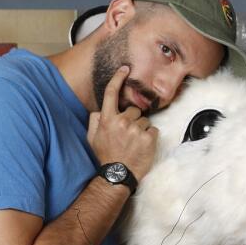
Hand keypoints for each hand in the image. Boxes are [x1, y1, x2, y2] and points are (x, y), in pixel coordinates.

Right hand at [87, 66, 157, 180]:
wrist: (116, 175)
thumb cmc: (104, 156)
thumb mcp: (92, 137)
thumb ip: (95, 120)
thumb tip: (100, 110)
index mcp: (107, 119)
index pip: (111, 93)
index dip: (118, 78)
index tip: (125, 69)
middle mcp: (121, 121)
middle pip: (133, 110)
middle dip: (132, 119)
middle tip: (127, 136)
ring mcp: (136, 129)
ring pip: (144, 120)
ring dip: (141, 129)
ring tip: (134, 143)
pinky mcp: (149, 137)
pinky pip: (153, 129)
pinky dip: (150, 136)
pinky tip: (142, 146)